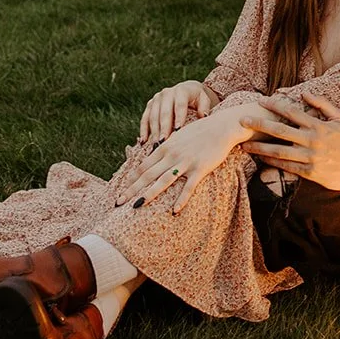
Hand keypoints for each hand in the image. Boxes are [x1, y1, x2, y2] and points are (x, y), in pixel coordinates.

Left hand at [119, 106, 246, 212]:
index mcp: (165, 147)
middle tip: (118, 203)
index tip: (122, 190)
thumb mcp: (179, 135)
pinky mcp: (200, 169)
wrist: (222, 127)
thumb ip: (166, 146)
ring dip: (148, 195)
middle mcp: (172, 155)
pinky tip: (174, 211)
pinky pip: (188, 187)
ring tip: (136, 206)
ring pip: (163, 181)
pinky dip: (181, 200)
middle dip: (131, 190)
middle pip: (147, 175)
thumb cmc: (200, 131)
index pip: (143, 166)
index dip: (131, 179)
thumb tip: (154, 153)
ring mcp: (185, 162)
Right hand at [139, 79, 218, 144]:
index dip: (179, 117)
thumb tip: (203, 116)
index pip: (180, 104)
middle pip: (164, 112)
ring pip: (153, 116)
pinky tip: (144, 142)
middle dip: (164, 128)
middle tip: (164, 142)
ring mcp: (156, 98)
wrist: (187, 90)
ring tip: (156, 145)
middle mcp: (167, 93)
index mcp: (181, 90)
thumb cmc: (198, 99)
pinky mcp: (150, 105)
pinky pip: (145, 118)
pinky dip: (143, 130)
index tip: (178, 130)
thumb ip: (204, 107)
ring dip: (154, 131)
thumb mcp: (204, 100)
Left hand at [241, 94, 339, 192]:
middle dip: (259, 125)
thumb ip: (322, 104)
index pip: (292, 113)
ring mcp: (309, 158)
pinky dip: (272, 163)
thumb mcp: (339, 118)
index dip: (275, 106)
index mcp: (318, 126)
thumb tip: (304, 93)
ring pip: (279, 151)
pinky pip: (286, 167)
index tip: (260, 101)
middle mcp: (311, 141)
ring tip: (245, 145)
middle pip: (280, 131)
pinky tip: (260, 159)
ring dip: (260, 148)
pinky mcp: (309, 172)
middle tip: (242, 121)